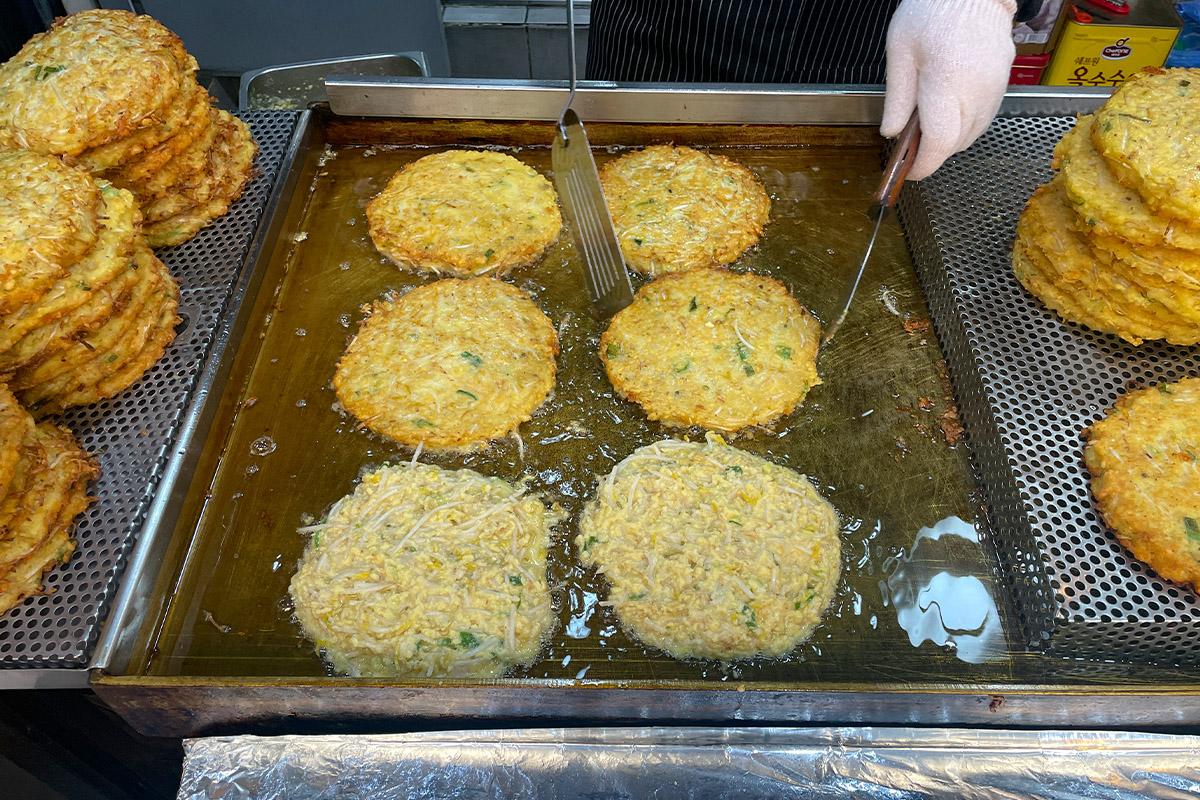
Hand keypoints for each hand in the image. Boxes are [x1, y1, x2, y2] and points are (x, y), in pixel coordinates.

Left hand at [882, 0, 1015, 179]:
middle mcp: (976, 90)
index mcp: (946, 82)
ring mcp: (995, 87)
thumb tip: (892, 133)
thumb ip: (897, 97)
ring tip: (929, 123)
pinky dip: (966, 124)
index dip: (923, 164)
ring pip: (973, 134)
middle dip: (934, 153)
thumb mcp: (900, 51)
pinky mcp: (1005, 82)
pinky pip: (985, 117)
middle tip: (912, 146)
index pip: (939, 142)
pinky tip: (950, 110)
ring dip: (951, 140)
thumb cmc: (932, 10)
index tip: (909, 171)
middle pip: (957, 144)